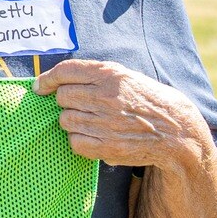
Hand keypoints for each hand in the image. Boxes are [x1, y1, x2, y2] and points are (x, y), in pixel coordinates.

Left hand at [34, 58, 214, 170]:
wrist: (176, 132)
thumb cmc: (147, 101)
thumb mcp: (126, 77)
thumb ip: (95, 75)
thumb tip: (55, 81)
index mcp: (110, 74)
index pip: (65, 71)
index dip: (47, 79)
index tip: (40, 86)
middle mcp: (106, 97)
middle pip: (62, 97)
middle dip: (66, 102)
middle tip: (82, 106)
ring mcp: (105, 122)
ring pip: (65, 120)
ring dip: (73, 121)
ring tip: (93, 121)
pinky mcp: (107, 146)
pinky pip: (74, 142)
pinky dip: (79, 140)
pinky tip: (94, 136)